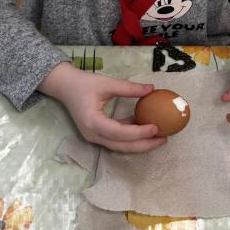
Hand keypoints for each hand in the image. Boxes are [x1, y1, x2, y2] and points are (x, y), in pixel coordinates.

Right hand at [38, 62, 167, 152]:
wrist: (65, 87)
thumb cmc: (85, 84)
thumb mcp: (107, 83)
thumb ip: (129, 88)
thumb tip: (152, 89)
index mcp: (93, 122)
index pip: (120, 132)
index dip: (139, 132)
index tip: (156, 127)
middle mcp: (93, 135)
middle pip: (122, 146)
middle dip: (144, 145)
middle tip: (164, 138)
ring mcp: (94, 137)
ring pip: (120, 146)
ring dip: (139, 143)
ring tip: (159, 138)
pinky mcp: (98, 134)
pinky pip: (117, 140)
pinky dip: (131, 137)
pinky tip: (145, 129)